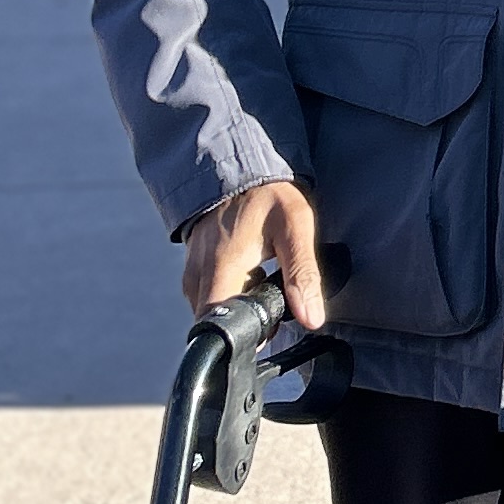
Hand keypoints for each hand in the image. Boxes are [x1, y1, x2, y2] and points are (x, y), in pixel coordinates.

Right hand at [179, 176, 327, 333]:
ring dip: (240, 309)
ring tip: (264, 283)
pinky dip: (231, 296)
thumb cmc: (266, 194)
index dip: (246, 337)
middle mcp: (197, 275)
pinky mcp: (193, 269)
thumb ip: (302, 274)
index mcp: (220, 268)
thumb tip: (312, 317)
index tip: (271, 329)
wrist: (238, 166)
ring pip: (212, 312)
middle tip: (274, 303)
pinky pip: (208, 297)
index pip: (219, 326)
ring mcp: (192, 272)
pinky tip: (251, 277)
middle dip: (246, 325)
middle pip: (216, 324)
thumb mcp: (295, 227)